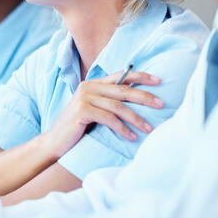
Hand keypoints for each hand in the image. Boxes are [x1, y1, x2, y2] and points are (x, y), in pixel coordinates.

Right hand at [43, 70, 163, 158]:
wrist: (55, 142)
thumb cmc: (78, 128)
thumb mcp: (95, 110)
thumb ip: (109, 102)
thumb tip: (139, 100)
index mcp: (93, 84)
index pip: (121, 75)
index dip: (141, 76)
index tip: (159, 80)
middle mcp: (88, 87)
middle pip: (123, 89)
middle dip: (144, 96)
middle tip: (162, 104)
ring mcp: (84, 98)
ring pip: (118, 106)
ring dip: (136, 118)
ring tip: (149, 129)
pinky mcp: (82, 111)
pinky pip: (109, 119)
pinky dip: (122, 129)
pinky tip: (132, 137)